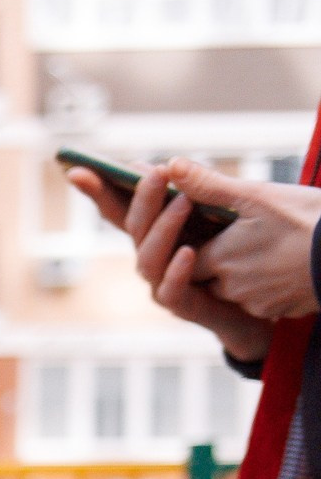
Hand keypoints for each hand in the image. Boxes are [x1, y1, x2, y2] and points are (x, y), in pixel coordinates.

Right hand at [65, 159, 300, 362]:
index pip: (120, 210)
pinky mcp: (184, 308)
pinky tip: (187, 252)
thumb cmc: (238, 260)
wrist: (261, 308)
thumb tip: (175, 164)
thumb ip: (199, 194)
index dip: (97, 192)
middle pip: (134, 228)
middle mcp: (151, 259)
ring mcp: (162, 284)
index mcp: (155, 234)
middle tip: (158, 172)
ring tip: (184, 202)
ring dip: (163, 229)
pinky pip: (171, 290)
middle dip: (142, 199)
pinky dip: (176, 271)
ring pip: (148, 259)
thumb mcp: (223, 219)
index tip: (76, 169)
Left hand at [169, 160, 320, 320]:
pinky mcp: (282, 311)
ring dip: (244, 271)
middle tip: (244, 233)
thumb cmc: (308, 221)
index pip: (185, 257)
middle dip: (220, 257)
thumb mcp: (258, 196)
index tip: (211, 226)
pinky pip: (264, 300)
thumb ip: (210, 185)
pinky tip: (287, 260)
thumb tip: (171, 166)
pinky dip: (269, 283)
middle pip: (208, 276)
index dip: (195, 241)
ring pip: (236, 289)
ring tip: (267, 244)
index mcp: (220, 259)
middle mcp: (232, 288)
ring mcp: (258, 303)